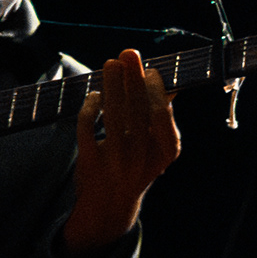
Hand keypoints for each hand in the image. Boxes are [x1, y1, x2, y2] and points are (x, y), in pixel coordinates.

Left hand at [60, 48, 180, 255]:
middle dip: (132, 78)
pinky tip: (95, 95)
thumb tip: (168, 81)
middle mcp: (142, 157)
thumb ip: (161, 115)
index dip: (155, 90)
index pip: (161, 114)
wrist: (112, 203)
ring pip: (113, 114)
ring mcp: (116, 161)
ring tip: (110, 64)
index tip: (150, 70)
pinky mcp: (90, 162)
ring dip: (111, 84)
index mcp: (166, 151)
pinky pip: (88, 126)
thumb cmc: (139, 163)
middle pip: (137, 109)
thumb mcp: (158, 145)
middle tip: (128, 54)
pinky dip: (91, 106)